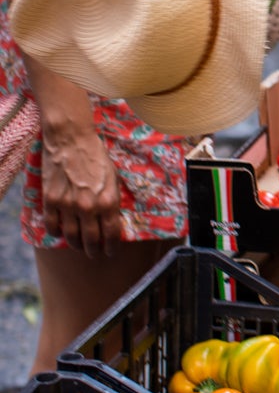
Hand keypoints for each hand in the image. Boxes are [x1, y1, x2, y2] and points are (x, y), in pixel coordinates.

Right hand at [40, 116, 122, 254]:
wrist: (72, 139)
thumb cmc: (96, 156)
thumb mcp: (113, 178)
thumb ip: (112, 200)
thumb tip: (112, 220)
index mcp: (108, 200)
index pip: (112, 233)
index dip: (112, 246)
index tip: (111, 251)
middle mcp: (89, 206)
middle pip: (91, 240)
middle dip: (94, 250)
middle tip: (94, 254)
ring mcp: (68, 205)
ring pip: (71, 236)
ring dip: (76, 244)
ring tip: (78, 246)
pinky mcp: (51, 200)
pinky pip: (52, 225)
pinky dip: (56, 232)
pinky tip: (60, 232)